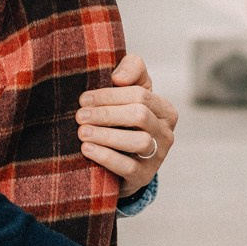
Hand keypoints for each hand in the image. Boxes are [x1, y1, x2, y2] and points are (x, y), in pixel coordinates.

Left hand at [77, 53, 179, 196]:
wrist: (118, 160)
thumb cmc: (121, 116)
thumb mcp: (128, 90)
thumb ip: (131, 69)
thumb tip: (118, 78)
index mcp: (164, 109)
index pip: (140, 94)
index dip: (109, 95)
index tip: (83, 99)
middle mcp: (167, 133)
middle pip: (139, 115)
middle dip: (106, 114)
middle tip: (79, 116)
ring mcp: (158, 156)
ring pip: (138, 141)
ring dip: (106, 135)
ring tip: (82, 132)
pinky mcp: (144, 176)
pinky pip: (128, 166)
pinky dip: (106, 156)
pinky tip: (86, 149)